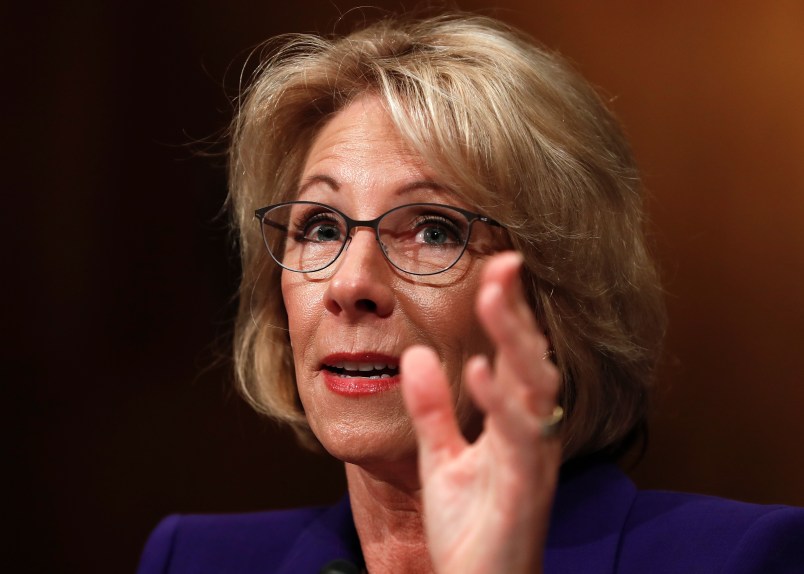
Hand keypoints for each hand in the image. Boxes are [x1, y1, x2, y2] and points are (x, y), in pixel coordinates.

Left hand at [401, 251, 560, 573]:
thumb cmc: (470, 532)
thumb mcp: (442, 459)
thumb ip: (432, 409)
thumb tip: (415, 356)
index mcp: (514, 427)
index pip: (516, 357)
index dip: (508, 313)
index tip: (495, 267)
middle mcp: (531, 439)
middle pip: (532, 363)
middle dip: (517, 313)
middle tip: (504, 264)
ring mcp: (531, 464)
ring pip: (533, 392)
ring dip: (515, 343)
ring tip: (495, 299)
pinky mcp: (523, 494)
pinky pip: (518, 443)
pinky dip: (501, 404)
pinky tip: (482, 372)